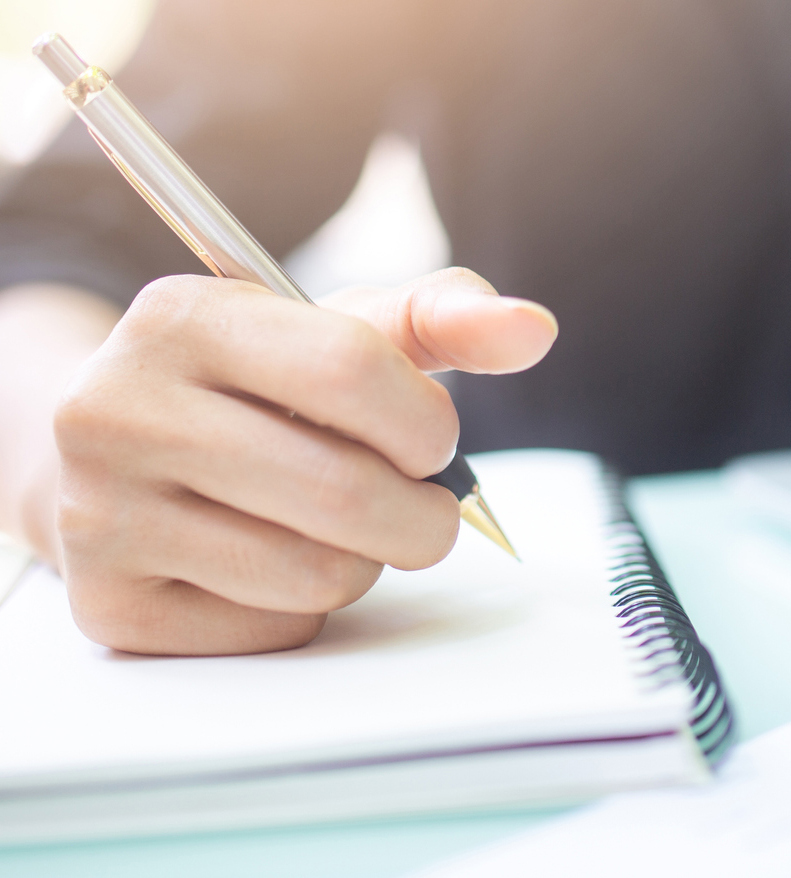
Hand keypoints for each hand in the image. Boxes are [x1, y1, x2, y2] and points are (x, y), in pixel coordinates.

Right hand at [50, 268, 556, 656]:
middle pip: (342, 490)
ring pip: (316, 572)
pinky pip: (274, 629)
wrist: (131, 449)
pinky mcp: (109, 605)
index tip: (435, 439)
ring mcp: (100, 512)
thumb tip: (533, 329)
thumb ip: (443, 317)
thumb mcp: (343, 328)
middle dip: (424, 512)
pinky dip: (309, 604)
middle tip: (428, 505)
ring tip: (344, 521)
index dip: (424, 420)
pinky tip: (278, 555)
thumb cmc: (262, 382)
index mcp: (183, 317)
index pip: (349, 370)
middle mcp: (116, 409)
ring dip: (369, 558)